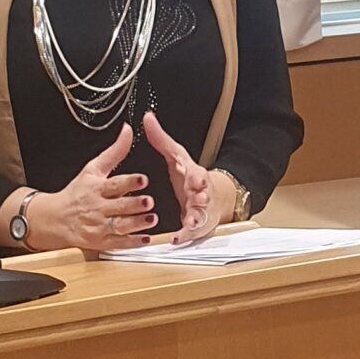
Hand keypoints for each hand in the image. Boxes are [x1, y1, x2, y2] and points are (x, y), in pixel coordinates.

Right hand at [21, 125, 157, 253]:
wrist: (56, 219)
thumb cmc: (77, 192)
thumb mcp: (93, 169)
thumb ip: (114, 151)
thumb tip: (127, 131)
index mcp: (96, 188)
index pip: (114, 184)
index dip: (129, 182)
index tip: (143, 179)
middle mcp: (98, 207)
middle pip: (119, 206)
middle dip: (135, 204)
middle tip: (149, 201)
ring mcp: (100, 226)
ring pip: (120, 226)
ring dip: (137, 223)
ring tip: (152, 219)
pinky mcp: (102, 241)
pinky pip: (118, 243)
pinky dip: (132, 242)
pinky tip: (145, 238)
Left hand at [144, 111, 236, 244]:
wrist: (211, 196)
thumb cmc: (190, 175)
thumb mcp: (176, 155)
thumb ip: (160, 139)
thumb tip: (147, 118)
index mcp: (195, 174)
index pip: (198, 173)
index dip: (197, 177)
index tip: (197, 179)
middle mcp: (200, 192)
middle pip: (203, 194)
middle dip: (202, 196)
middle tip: (199, 198)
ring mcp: (200, 209)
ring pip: (200, 214)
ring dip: (196, 217)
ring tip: (192, 221)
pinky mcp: (196, 224)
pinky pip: (190, 232)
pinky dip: (184, 236)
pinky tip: (175, 240)